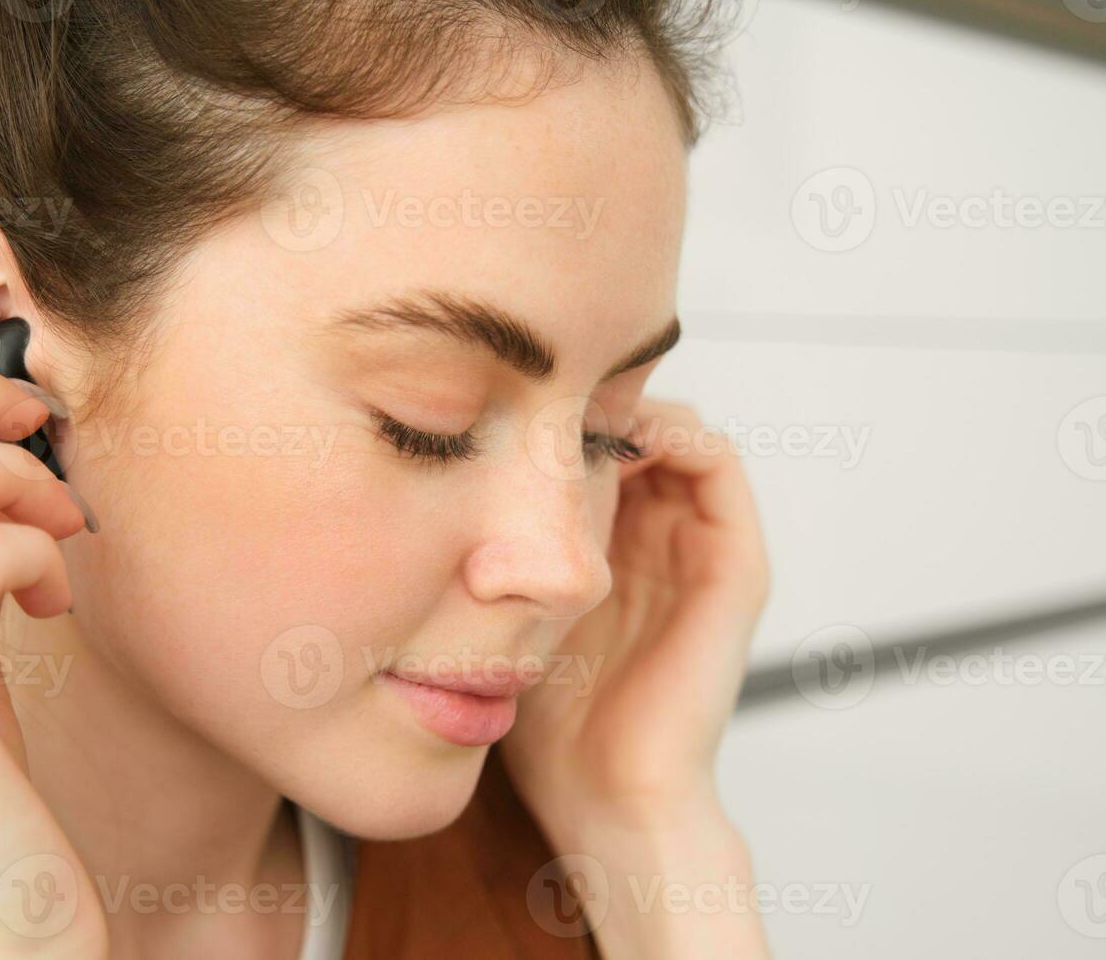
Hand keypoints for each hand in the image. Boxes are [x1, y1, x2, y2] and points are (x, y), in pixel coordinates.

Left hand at [502, 398, 770, 838]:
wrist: (604, 792)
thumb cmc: (547, 718)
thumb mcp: (504, 607)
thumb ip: (496, 545)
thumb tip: (445, 469)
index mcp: (612, 549)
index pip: (594, 445)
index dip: (557, 410)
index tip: (506, 400)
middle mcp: (659, 539)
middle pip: (635, 428)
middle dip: (589, 398)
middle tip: (539, 388)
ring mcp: (700, 548)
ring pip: (675, 430)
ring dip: (628, 405)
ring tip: (574, 405)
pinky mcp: (735, 564)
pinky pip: (717, 462)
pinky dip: (672, 429)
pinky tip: (614, 435)